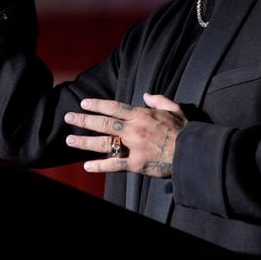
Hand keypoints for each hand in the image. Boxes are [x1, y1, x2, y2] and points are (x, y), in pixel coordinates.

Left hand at [64, 93, 187, 177]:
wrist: (191, 151)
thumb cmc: (184, 129)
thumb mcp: (174, 108)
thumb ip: (159, 99)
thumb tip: (146, 95)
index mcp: (141, 114)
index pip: (113, 107)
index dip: (97, 104)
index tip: (84, 103)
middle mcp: (133, 129)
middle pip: (103, 123)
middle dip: (84, 120)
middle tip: (69, 117)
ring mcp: (133, 147)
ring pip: (104, 143)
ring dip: (84, 141)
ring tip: (69, 140)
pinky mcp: (136, 163)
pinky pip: (114, 164)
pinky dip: (100, 165)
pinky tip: (87, 166)